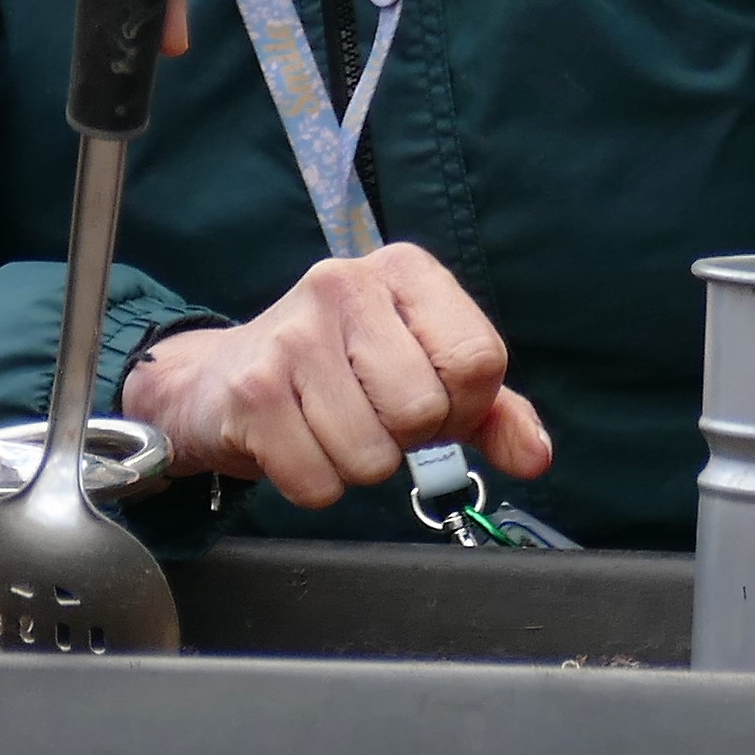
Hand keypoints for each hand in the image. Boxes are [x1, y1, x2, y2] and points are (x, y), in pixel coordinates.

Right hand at [122, 244, 552, 509]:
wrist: (220, 380)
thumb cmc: (338, 373)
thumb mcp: (425, 374)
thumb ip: (492, 411)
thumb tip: (534, 455)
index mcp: (403, 271)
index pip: (478, 358)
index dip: (462, 405)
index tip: (430, 402)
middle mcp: (344, 284)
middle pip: (424, 409)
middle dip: (405, 438)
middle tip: (371, 416)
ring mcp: (292, 335)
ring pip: (372, 454)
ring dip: (357, 464)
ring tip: (331, 427)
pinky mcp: (253, 390)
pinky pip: (318, 481)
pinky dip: (314, 482)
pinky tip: (296, 442)